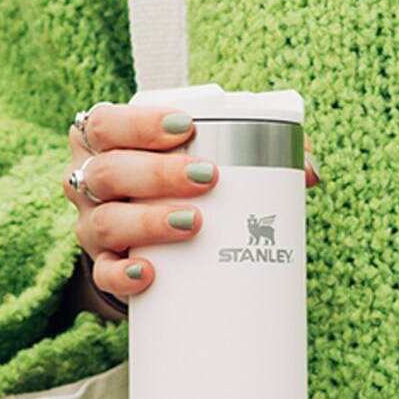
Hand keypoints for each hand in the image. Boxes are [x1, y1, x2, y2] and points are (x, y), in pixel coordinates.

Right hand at [64, 100, 317, 312]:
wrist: (155, 235)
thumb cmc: (182, 180)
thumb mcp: (205, 155)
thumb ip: (258, 150)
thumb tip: (309, 171)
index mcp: (105, 139)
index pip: (108, 123)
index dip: (140, 124)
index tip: (186, 128)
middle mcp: (89, 179)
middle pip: (109, 172)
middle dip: (158, 173)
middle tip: (207, 177)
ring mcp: (91, 225)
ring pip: (105, 221)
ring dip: (148, 221)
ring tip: (193, 223)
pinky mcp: (103, 266)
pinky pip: (103, 274)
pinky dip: (123, 276)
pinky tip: (149, 274)